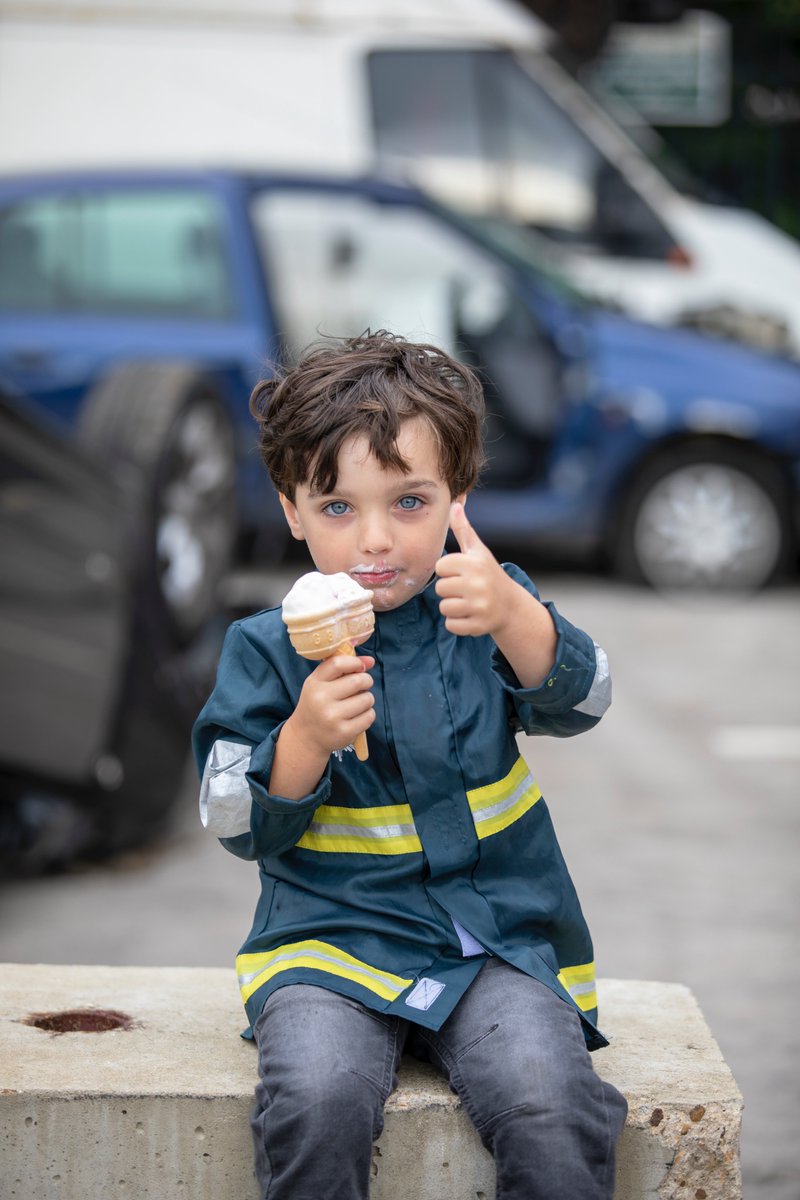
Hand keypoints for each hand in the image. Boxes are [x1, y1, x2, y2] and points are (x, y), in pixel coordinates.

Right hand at [292, 652, 375, 757]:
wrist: (306, 736)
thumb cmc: (317, 703)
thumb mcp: (321, 683)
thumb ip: (343, 668)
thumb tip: (370, 660)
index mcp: (314, 683)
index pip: (338, 664)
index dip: (355, 662)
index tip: (360, 667)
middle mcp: (321, 699)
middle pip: (358, 681)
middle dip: (366, 681)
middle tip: (362, 686)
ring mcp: (333, 717)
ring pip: (367, 699)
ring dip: (367, 699)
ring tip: (357, 703)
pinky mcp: (344, 732)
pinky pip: (369, 716)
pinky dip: (368, 714)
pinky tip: (357, 716)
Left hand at [434, 502, 516, 637]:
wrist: (510, 605)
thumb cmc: (488, 574)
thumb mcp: (477, 550)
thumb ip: (463, 528)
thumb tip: (455, 503)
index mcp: (474, 564)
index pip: (440, 567)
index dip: (448, 570)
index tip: (462, 572)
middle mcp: (477, 584)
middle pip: (440, 589)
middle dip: (450, 590)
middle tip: (466, 589)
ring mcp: (479, 606)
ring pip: (444, 608)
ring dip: (453, 607)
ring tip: (468, 601)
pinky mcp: (478, 625)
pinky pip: (451, 625)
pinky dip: (458, 623)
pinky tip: (471, 615)